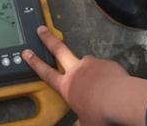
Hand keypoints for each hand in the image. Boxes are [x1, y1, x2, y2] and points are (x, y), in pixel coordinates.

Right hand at [22, 25, 146, 125]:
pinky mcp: (106, 63)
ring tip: (96, 79)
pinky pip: (103, 68)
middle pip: (59, 50)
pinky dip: (105, 73)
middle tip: (41, 29)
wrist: (120, 99)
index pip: (46, 73)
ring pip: (85, 61)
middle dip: (48, 39)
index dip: (35, 62)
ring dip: (87, 67)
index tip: (26, 52)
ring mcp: (92, 64)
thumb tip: (76, 125)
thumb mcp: (86, 122)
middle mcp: (77, 70)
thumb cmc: (99, 113)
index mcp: (67, 86)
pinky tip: (111, 83)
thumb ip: (79, 121)